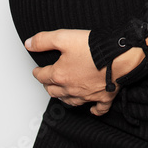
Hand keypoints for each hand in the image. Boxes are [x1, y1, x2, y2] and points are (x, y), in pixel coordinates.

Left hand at [26, 29, 142, 115]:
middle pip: (54, 91)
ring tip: (62, 93)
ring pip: (71, 101)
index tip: (36, 70)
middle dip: (48, 85)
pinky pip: (97, 108)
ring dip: (64, 97)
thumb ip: (44, 40)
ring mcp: (87, 94)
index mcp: (60, 74)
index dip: (38, 72)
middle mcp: (71, 88)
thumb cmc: (94, 48)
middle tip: (47, 81)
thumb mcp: (64, 37)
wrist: (119, 55)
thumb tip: (29, 43)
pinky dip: (93, 110)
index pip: (43, 76)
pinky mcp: (103, 96)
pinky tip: (91, 109)